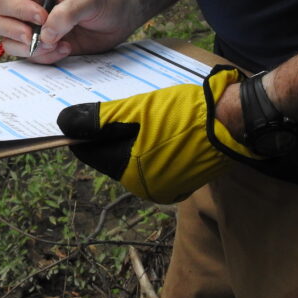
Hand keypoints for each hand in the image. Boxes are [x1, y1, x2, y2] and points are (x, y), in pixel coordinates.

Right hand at [0, 0, 146, 63]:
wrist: (123, 15)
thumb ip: (66, 14)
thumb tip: (46, 34)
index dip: (17, 11)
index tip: (42, 18)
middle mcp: (28, 11)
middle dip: (12, 32)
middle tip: (35, 38)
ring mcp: (35, 31)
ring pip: (10, 44)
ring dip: (31, 49)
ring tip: (59, 44)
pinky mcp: (46, 49)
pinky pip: (31, 59)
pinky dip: (46, 58)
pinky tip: (67, 49)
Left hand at [58, 66, 260, 203]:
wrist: (233, 122)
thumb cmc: (183, 114)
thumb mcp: (136, 109)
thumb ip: (98, 118)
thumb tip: (64, 123)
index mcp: (130, 172)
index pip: (90, 152)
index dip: (84, 131)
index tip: (83, 113)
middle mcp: (146, 188)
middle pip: (112, 156)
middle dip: (110, 134)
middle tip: (122, 110)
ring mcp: (167, 186)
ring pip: (134, 158)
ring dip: (132, 139)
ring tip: (145, 116)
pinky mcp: (184, 180)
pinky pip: (155, 162)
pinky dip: (152, 146)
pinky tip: (162, 128)